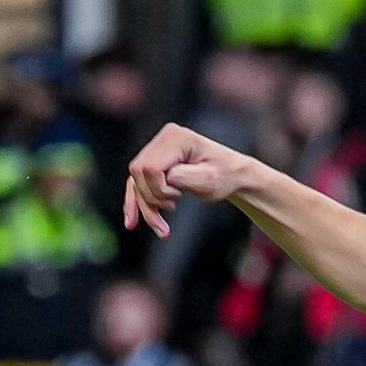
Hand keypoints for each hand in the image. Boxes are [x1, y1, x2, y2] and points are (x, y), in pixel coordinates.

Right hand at [121, 123, 262, 238]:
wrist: (234, 175)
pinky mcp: (154, 161)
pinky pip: (136, 182)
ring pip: (135, 181)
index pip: (151, 167)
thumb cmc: (226, 176)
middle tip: (173, 206)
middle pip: (138, 173)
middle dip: (151, 197)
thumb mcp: (209, 180)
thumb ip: (184, 177)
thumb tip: (163, 178)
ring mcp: (157, 148)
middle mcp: (163, 138)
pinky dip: (135, 203)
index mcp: (177, 137)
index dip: (160, 188)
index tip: (179, 196)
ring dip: (145, 206)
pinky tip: (131, 223)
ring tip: (162, 228)